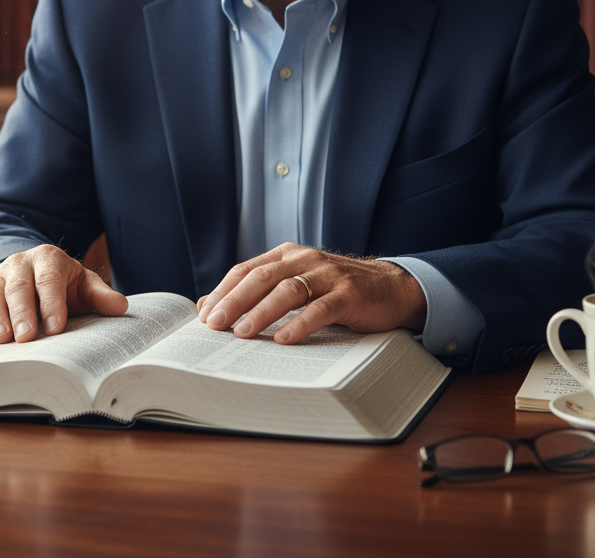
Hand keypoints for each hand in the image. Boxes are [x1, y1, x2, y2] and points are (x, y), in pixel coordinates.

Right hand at [0, 244, 127, 342]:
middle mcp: (20, 264)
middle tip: (26, 337)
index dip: (52, 303)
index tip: (56, 327)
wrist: (35, 272)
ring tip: (1, 339)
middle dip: (22, 312)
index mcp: (48, 259)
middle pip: (19, 287)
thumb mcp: (83, 284)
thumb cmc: (64, 283)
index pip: (49, 280)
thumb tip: (121, 306)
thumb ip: (100, 295)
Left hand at [196, 244, 426, 344]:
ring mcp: (327, 275)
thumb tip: (209, 306)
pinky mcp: (349, 295)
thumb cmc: (335, 291)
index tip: (204, 315)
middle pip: (261, 278)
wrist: (390, 288)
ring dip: (262, 313)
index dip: (224, 291)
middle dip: (234, 301)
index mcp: (286, 255)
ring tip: (242, 333)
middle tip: (215, 324)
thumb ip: (258, 292)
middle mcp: (304, 260)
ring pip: (288, 291)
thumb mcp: (296, 285)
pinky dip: (300, 324)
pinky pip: (320, 309)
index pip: (246, 270)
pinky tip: (284, 339)